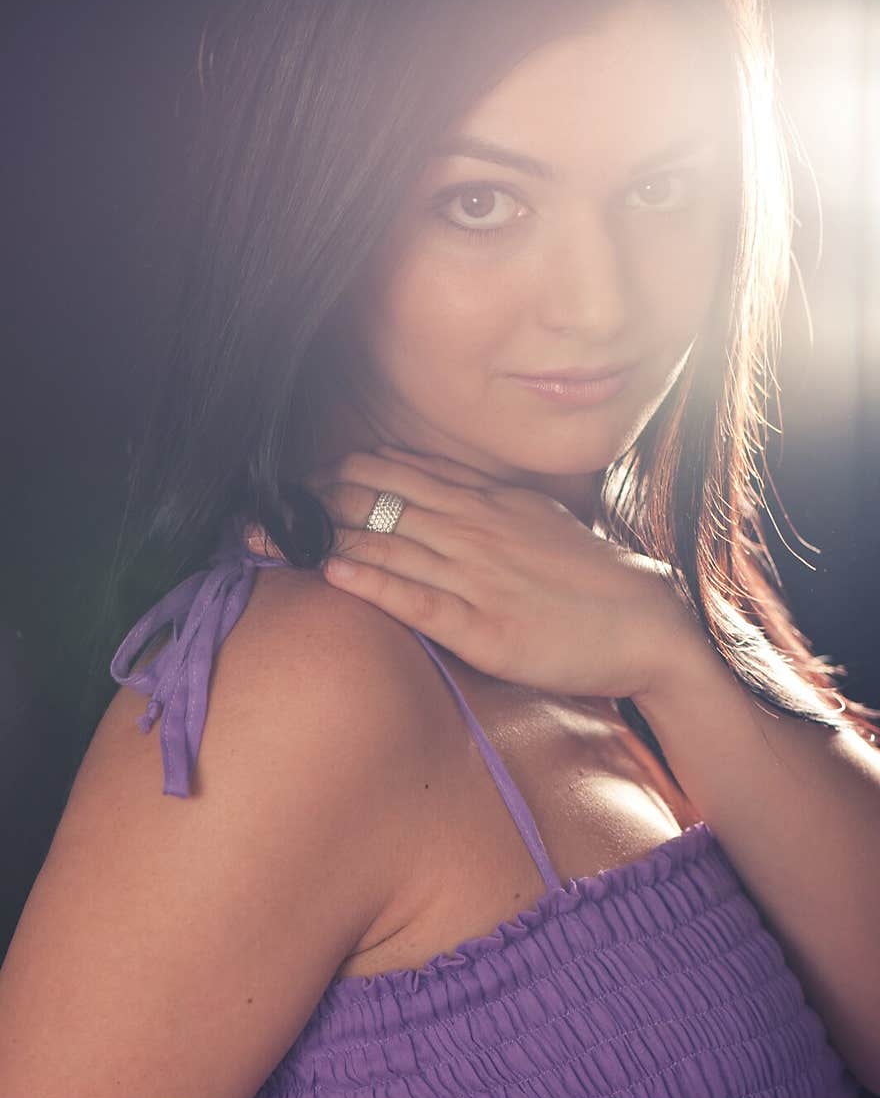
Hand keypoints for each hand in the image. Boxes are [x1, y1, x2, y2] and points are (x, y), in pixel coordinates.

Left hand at [280, 442, 700, 700]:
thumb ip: (478, 498)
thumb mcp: (531, 517)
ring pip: (387, 541)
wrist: (648, 621)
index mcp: (481, 501)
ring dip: (320, 538)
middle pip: (373, 499)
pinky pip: (421, 599)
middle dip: (306, 502)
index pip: (391, 470)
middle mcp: (472, 528)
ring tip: (264, 537)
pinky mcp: (486, 627)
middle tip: (253, 509)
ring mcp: (478, 575)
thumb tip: (423, 480)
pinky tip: (334, 572)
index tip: (288, 483)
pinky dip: (374, 582)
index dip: (331, 473)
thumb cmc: (587, 574)